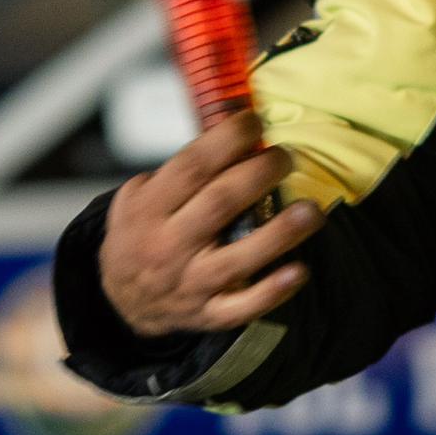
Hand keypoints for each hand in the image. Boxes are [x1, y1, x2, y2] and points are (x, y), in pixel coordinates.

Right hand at [98, 110, 322, 337]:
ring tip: (311, 210)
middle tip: (286, 158)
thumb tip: (230, 129)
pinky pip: (242, 307)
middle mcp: (168, 245)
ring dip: (280, 233)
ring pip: (238, 258)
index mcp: (149, 208)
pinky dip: (272, 291)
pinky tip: (298, 271)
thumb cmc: (141, 235)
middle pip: (220, 203)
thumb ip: (178, 169)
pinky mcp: (208, 313)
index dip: (228, 139)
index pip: (192, 166)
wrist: (124, 301)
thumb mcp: (137, 196)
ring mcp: (190, 282)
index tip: (255, 120)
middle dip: (259, 174)